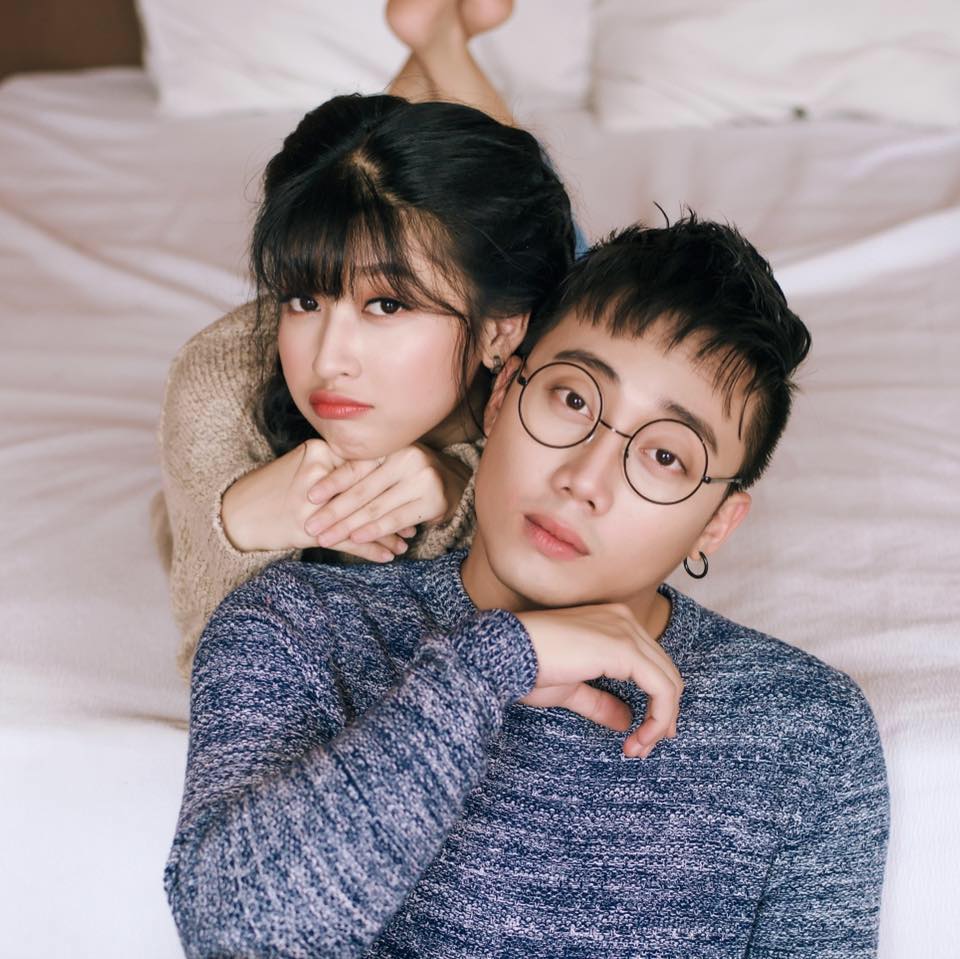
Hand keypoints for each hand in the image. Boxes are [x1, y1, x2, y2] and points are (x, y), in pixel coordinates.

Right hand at [221, 439, 409, 561]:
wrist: (235, 513)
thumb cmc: (272, 489)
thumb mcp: (303, 465)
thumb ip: (336, 466)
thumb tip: (376, 474)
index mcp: (320, 450)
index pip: (364, 463)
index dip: (391, 477)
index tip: (409, 487)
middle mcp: (319, 473)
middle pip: (368, 491)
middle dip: (393, 509)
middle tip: (416, 520)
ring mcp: (313, 502)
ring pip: (362, 517)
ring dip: (387, 532)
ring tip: (406, 541)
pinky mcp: (308, 529)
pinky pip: (348, 540)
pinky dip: (371, 549)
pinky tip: (388, 556)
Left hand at [304, 444, 471, 548]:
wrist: (453, 481)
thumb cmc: (407, 473)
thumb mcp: (386, 464)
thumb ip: (360, 470)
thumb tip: (315, 488)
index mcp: (392, 446)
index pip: (357, 466)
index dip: (332, 482)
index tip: (310, 496)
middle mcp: (409, 458)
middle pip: (363, 490)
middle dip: (334, 511)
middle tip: (311, 526)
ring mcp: (423, 479)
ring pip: (377, 507)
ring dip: (348, 526)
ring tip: (326, 538)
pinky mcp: (434, 501)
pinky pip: (396, 519)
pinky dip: (375, 530)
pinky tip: (357, 538)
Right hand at [515, 604, 683, 758]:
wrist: (507, 655)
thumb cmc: (528, 668)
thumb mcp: (571, 689)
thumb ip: (601, 702)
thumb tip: (627, 720)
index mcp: (612, 621)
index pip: (650, 663)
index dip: (655, 701)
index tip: (645, 734)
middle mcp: (624, 619)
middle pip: (665, 672)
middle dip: (661, 715)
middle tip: (643, 747)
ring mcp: (626, 631)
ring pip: (668, 682)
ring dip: (660, 721)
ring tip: (639, 748)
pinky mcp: (624, 650)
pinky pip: (661, 689)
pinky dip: (658, 718)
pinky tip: (640, 738)